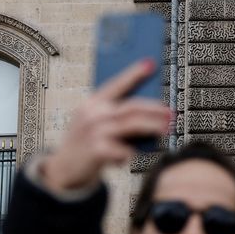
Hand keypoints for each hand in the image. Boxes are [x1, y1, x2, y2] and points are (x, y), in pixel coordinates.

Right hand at [40, 59, 171, 191]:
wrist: (64, 171)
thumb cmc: (85, 144)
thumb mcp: (95, 124)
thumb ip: (116, 116)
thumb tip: (150, 112)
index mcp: (92, 103)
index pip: (116, 84)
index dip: (133, 73)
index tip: (150, 63)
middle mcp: (92, 114)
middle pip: (131, 106)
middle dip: (154, 109)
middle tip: (171, 112)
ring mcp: (94, 132)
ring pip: (132, 125)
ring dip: (152, 127)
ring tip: (166, 129)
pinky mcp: (97, 151)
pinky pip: (124, 149)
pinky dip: (130, 153)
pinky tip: (128, 156)